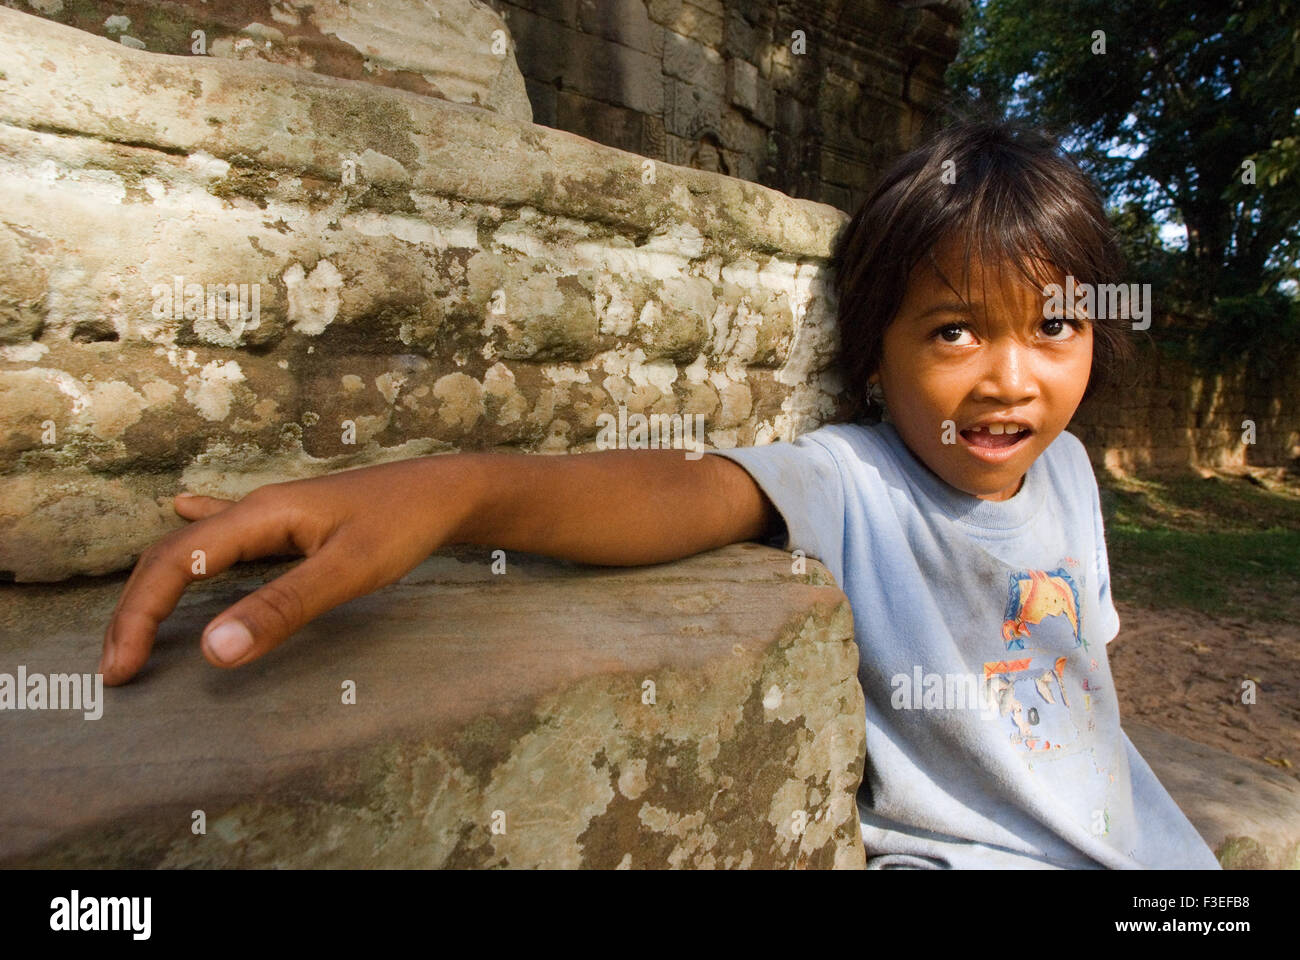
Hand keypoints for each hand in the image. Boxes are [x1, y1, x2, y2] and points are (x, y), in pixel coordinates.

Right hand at [98, 458, 467, 684]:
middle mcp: (257, 509)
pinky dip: (196, 538)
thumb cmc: (405, 524)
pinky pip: (227, 530)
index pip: (173, 563)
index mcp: (259, 515)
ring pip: (195, 545)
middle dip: (137, 609)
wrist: (449, 490)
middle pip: (173, 554)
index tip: (120, 670)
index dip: (138, 616)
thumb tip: (212, 650)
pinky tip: (182, 510)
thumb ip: (283, 609)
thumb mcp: (349, 571)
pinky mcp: (294, 521)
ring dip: (158, 583)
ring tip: (133, 626)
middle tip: (117, 668)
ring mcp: (274, 513)